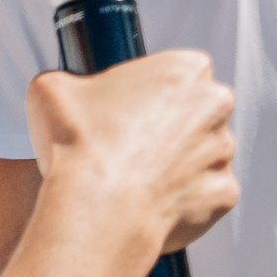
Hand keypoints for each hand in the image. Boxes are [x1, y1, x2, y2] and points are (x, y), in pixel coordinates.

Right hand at [24, 51, 238, 255]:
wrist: (96, 207)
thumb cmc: (80, 144)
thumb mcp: (52, 89)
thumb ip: (69, 81)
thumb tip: (65, 90)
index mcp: (187, 69)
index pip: (175, 74)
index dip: (147, 93)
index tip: (126, 111)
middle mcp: (216, 106)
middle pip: (195, 114)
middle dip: (168, 129)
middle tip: (128, 147)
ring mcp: (224, 152)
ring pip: (201, 156)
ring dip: (176, 166)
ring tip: (134, 179)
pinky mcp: (223, 193)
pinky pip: (203, 195)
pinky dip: (181, 201)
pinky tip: (149, 203)